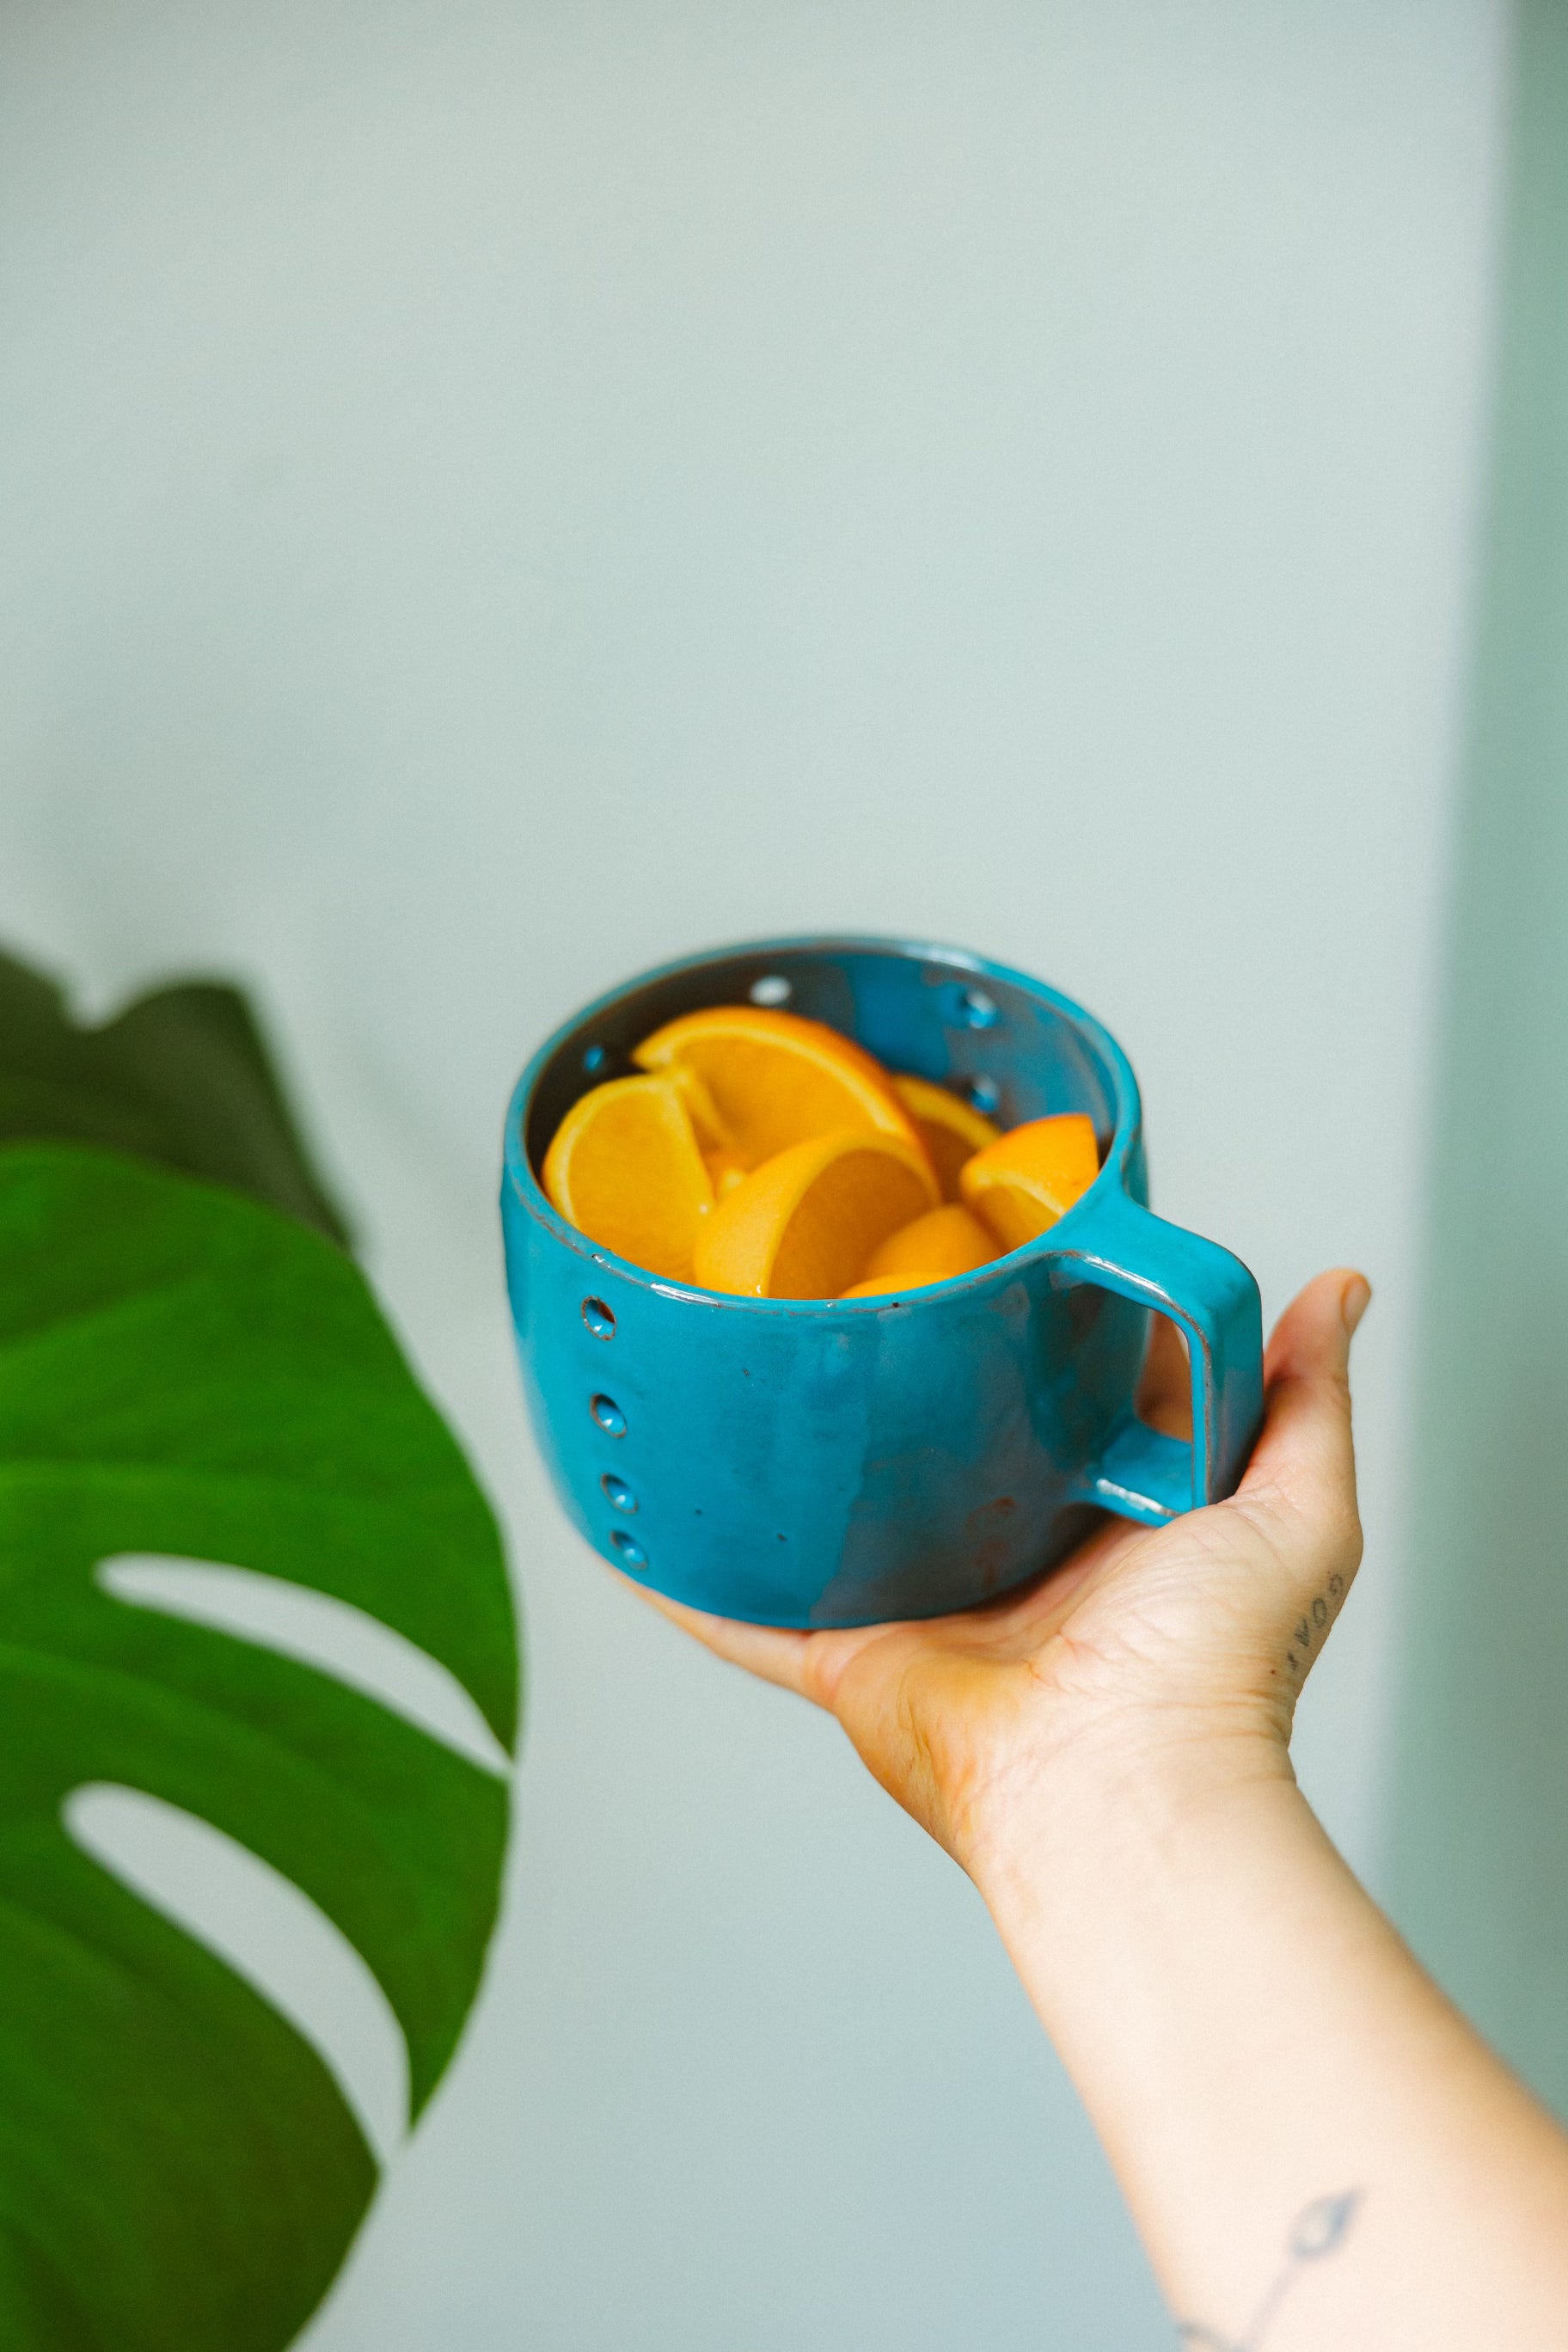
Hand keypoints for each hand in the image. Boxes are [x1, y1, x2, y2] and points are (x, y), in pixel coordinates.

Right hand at [632, 1268, 1369, 1886]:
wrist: (1125, 1786)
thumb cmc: (1216, 1669)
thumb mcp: (1294, 1507)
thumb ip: (1304, 1398)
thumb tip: (1338, 1286)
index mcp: (1104, 1529)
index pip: (1061, 1411)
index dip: (1038, 1340)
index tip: (998, 1258)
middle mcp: (1008, 1568)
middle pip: (938, 1459)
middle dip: (901, 1388)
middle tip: (852, 1285)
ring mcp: (921, 1613)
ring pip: (832, 1525)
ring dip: (788, 1470)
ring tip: (738, 1374)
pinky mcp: (848, 1656)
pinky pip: (743, 1612)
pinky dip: (686, 1575)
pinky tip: (639, 1518)